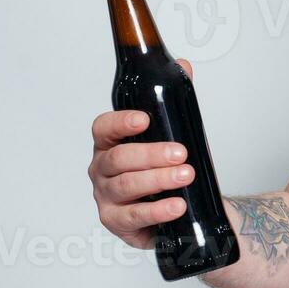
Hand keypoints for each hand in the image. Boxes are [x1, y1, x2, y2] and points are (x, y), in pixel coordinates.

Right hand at [87, 58, 196, 248]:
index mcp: (110, 143)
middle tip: (181, 153)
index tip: (144, 119)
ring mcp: (106, 196)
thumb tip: (183, 66)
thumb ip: (175, 100)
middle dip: (152, 154)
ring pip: (126, 185)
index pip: (103, 128)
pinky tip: (176, 205)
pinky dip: (156, 210)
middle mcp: (102, 168)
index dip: (120, 122)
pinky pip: (133, 215)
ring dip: (158, 179)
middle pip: (119, 158)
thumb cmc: (168, 167)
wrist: (182, 206)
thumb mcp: (174, 132)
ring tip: (186, 176)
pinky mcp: (116, 221)